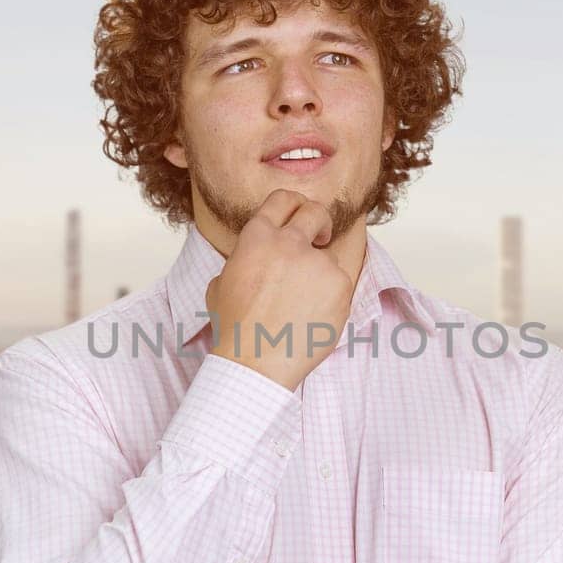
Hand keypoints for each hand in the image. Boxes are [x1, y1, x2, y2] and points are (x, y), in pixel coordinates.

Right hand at [206, 189, 354, 390]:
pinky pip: (341, 284)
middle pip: (315, 212)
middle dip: (319, 222)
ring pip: (329, 258)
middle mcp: (289, 243)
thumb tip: (253, 258)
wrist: (254, 363)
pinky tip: (313, 319)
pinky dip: (331, 299)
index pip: (282, 199)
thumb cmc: (235, 330)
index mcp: (257, 238)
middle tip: (319, 238)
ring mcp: (318, 263)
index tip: (301, 215)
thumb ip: (243, 260)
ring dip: (320, 275)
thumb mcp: (221, 283)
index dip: (294, 204)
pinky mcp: (341, 285)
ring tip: (302, 308)